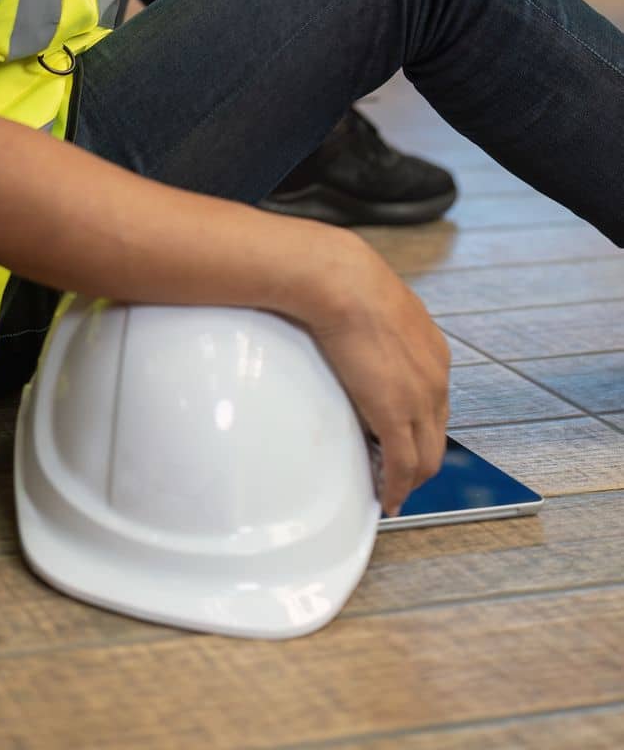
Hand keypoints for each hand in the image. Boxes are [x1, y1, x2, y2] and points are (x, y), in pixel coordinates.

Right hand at [301, 230, 450, 516]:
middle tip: (398, 476)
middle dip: (420, 460)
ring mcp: (420, 399)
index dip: (420, 426)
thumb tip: (347, 319)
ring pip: (426, 456)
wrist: (341, 279)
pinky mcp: (396, 415)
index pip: (435, 402)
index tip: (403, 439)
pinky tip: (386, 498)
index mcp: (432, 350)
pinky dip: (396, 487)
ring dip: (409, 478)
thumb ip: (373, 322)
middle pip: (437, 435)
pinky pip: (403, 465)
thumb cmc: (345, 280)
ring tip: (390, 490)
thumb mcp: (373, 303)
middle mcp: (436, 377)